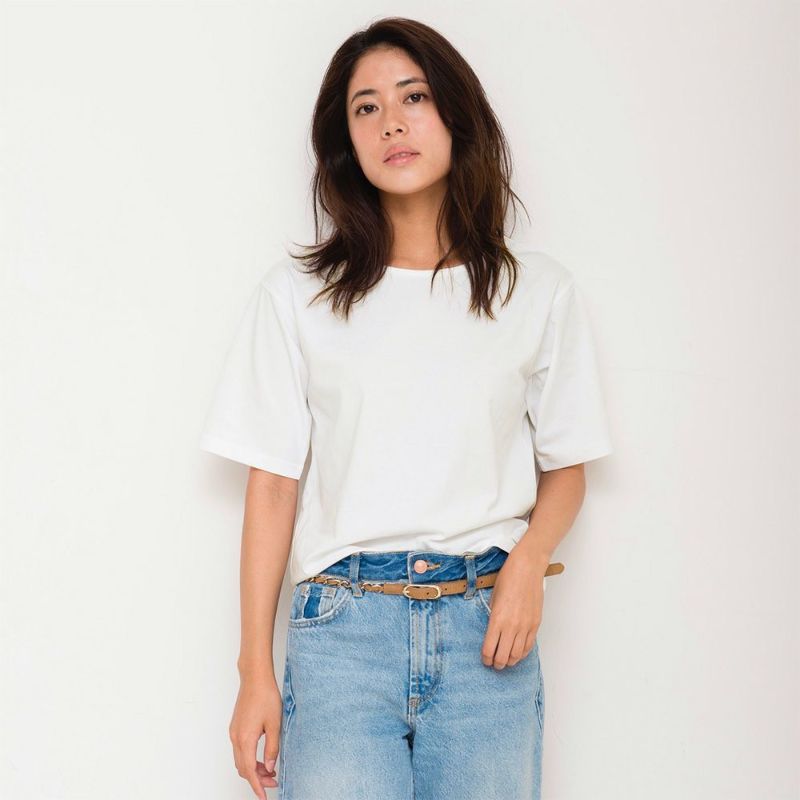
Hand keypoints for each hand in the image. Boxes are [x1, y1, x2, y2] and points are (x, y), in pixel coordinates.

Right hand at [229, 676, 283, 797]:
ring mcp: (234, 732)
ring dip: (254, 769)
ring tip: (271, 770)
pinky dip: (250, 758)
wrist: (255, 677)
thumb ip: (272, 748)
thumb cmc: (265, 696)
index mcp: (245, 739)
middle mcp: (236, 738)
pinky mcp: (236, 727)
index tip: (263, 797)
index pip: (249, 771)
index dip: (257, 786)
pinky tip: (263, 756)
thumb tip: (270, 767)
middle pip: (243, 768)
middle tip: (274, 782)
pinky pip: (240, 750)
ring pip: (241, 760)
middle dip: (257, 779)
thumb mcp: (274, 724)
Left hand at [481, 550, 544, 669]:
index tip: (484, 659)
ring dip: (510, 661)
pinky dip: (522, 653)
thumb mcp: (493, 598)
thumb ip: (493, 616)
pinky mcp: (535, 624)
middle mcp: (511, 625)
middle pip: (503, 656)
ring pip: (517, 655)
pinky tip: (517, 653)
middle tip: (494, 664)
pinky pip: (528, 645)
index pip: (489, 648)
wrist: (527, 568)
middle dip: (497, 663)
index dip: (485, 658)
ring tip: (505, 661)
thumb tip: (493, 630)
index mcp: (497, 619)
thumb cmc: (508, 578)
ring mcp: (525, 626)